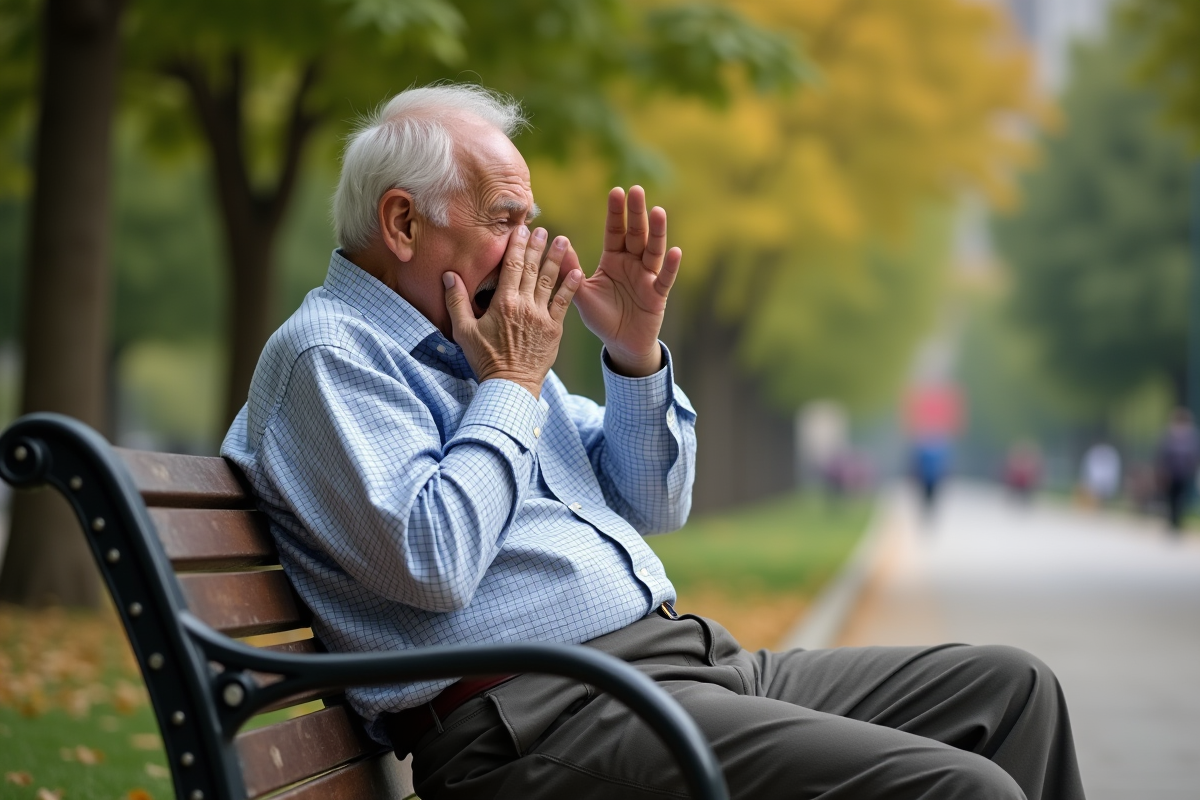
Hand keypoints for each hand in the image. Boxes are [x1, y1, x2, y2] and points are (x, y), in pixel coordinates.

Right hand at [444, 225, 582, 398]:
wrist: (510, 384)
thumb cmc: (485, 359)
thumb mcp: (463, 331)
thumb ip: (456, 301)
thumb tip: (449, 275)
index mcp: (503, 303)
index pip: (511, 267)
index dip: (516, 246)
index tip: (520, 230)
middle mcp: (524, 305)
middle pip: (531, 269)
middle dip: (536, 246)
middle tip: (542, 229)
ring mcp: (541, 316)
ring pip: (549, 281)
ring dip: (556, 259)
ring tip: (562, 241)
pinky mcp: (554, 329)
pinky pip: (564, 303)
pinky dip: (571, 286)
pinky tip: (577, 271)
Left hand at [573, 186, 681, 376]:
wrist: (620, 343)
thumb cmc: (602, 317)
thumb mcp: (581, 294)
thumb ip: (571, 271)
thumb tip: (559, 243)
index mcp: (613, 260)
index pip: (615, 231)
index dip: (616, 213)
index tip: (616, 190)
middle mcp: (632, 263)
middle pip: (636, 234)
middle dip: (636, 213)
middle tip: (636, 190)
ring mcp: (647, 277)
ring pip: (653, 250)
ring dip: (656, 232)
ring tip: (658, 211)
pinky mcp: (657, 295)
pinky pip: (664, 278)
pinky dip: (670, 266)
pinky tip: (675, 251)